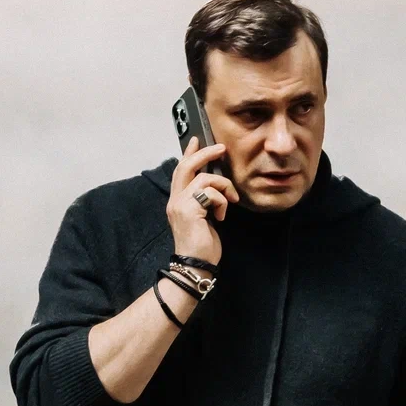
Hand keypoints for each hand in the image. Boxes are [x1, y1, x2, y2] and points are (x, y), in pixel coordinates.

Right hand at [166, 136, 238, 263]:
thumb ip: (204, 201)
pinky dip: (222, 201)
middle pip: (186, 166)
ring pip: (204, 178)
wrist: (195, 265)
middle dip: (205, 153)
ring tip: (231, 200)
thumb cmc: (203, 246)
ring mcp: (180, 204)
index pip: (180, 170)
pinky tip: (222, 215)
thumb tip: (215, 187)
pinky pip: (211, 193)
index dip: (189, 153)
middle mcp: (175, 200)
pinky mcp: (190, 210)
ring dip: (224, 186)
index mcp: (177, 201)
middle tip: (221, 149)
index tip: (196, 140)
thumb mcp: (204, 218)